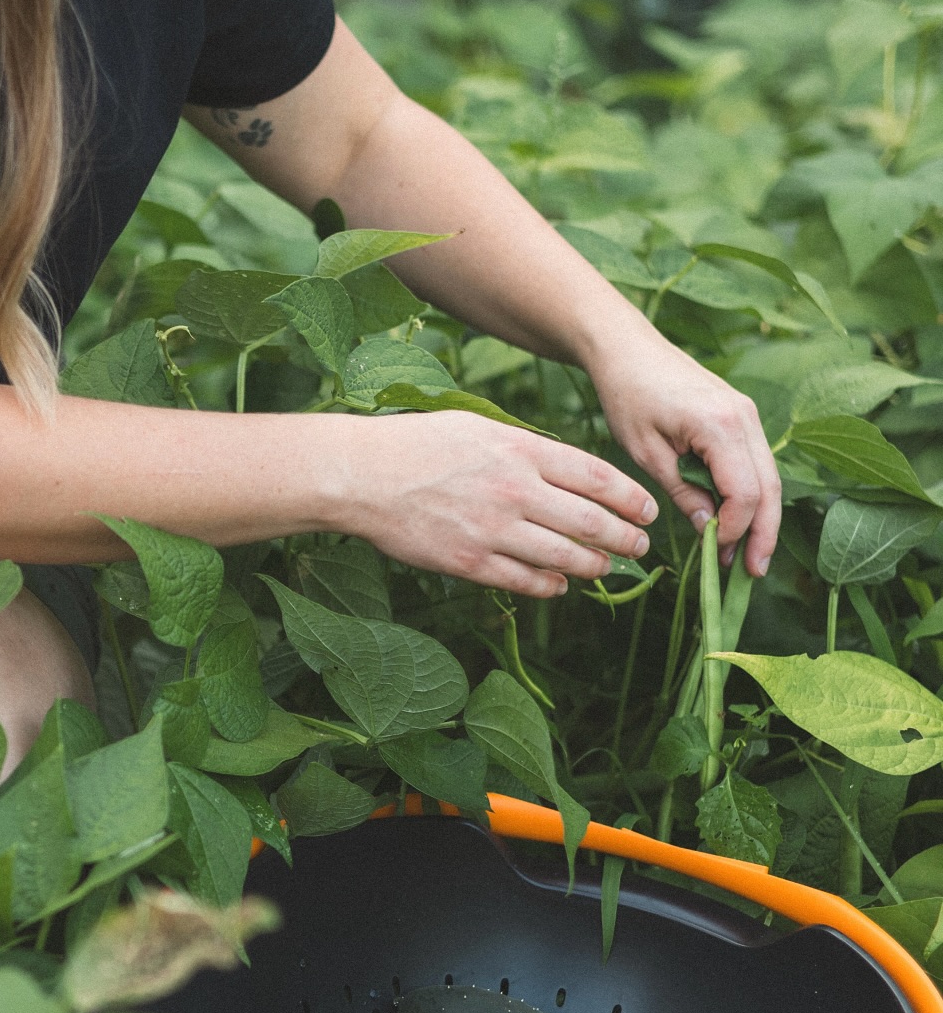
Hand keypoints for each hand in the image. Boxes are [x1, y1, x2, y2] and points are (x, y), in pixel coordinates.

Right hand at [343, 412, 657, 598]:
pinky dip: (551, 585)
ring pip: (565, 557)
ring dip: (594, 566)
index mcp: (522, 451)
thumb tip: (570, 474)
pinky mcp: (470, 562)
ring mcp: (493, 530)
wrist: (365, 475)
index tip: (648, 511)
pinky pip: (526, 581)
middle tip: (640, 547)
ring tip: (607, 568)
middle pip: (591, 522)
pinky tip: (561, 584)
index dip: (631, 498)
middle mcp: (515, 491)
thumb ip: (529, 449)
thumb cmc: (421, 445)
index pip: (597, 478)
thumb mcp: (482, 427)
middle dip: (625, 539)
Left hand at [586, 329, 779, 576]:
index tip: (715, 554)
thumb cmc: (627, 395)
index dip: (735, 529)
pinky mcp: (741, 417)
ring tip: (747, 558)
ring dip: (761, 519)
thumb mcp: (646, 452)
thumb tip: (708, 529)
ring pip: (769, 478)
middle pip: (769, 488)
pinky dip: (751, 496)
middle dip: (763, 534)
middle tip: (751, 574)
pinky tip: (737, 523)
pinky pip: (755, 464)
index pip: (745, 492)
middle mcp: (745, 418)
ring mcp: (748, 415)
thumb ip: (682, 491)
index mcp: (721, 425)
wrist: (627, 348)